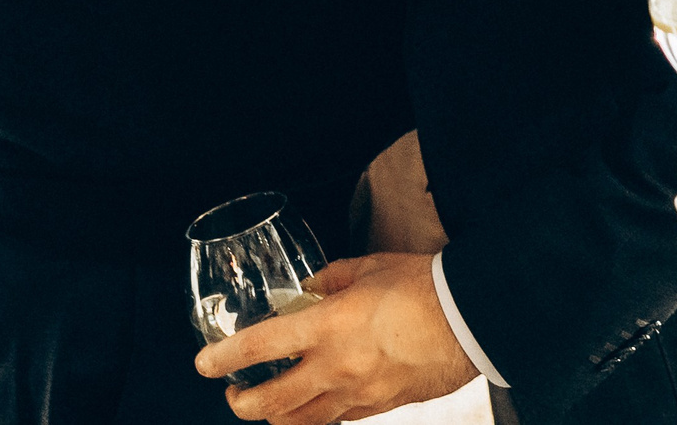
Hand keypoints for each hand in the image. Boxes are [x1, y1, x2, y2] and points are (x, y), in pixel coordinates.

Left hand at [195, 251, 476, 423]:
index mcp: (328, 326)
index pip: (260, 347)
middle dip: (241, 402)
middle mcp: (335, 368)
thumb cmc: (424, 286)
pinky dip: (317, 415)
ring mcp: (357, 395)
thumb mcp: (370, 267)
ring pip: (300, 423)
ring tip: (266, 404)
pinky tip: (314, 403)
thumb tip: (307, 291)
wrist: (472, 320)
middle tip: (233, 391)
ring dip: (274, 416)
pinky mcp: (380, 407)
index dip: (225, 358)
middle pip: (270, 403)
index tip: (203, 364)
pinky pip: (337, 420)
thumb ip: (330, 280)